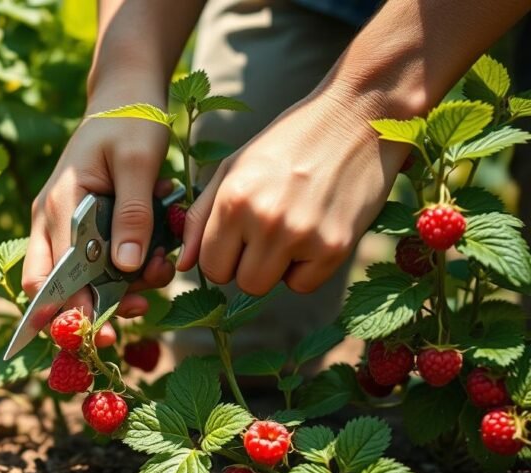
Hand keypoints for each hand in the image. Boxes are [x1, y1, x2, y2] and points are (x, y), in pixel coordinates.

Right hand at [22, 89, 176, 346]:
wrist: (125, 94)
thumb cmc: (131, 121)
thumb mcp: (139, 162)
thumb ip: (133, 214)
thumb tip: (126, 268)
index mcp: (58, 207)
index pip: (47, 280)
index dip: (69, 313)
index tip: (103, 332)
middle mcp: (52, 221)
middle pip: (58, 289)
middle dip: (98, 309)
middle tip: (141, 309)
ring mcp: (65, 225)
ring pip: (83, 280)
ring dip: (122, 286)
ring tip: (160, 266)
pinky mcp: (85, 226)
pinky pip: (101, 262)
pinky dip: (129, 266)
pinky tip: (156, 250)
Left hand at [177, 87, 411, 295]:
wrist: (357, 117)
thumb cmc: (287, 143)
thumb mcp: (233, 169)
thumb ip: (200, 218)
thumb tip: (182, 264)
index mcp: (233, 199)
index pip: (210, 267)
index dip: (221, 257)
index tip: (238, 238)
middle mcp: (265, 220)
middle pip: (241, 283)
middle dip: (248, 265)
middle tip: (266, 232)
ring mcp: (303, 235)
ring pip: (269, 287)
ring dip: (275, 268)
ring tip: (290, 228)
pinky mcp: (337, 246)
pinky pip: (305, 285)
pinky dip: (307, 268)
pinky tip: (315, 231)